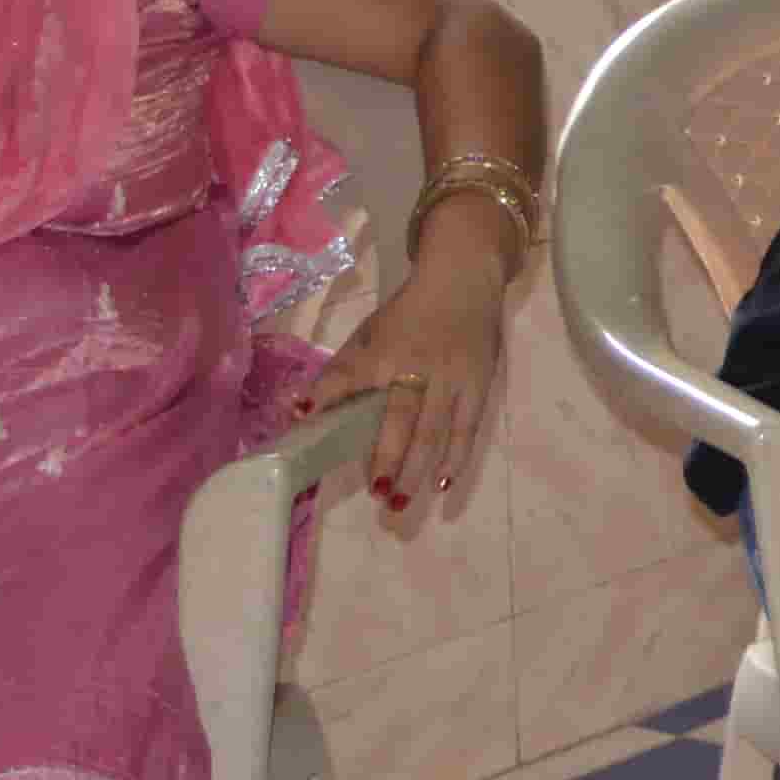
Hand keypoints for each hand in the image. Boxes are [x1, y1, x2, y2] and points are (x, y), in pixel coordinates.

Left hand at [301, 253, 510, 530]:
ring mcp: (451, 376)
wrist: (463, 279)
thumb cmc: (407, 316)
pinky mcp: (478, 383)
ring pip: (434, 428)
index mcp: (382, 349)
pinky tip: (442, 483)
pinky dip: (455, 456)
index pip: (347, 376)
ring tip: (400, 500)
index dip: (326, 396)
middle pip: (401, 416)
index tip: (305, 421)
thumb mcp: (368, 335)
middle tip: (376, 492)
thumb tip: (301, 411)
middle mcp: (416, 365)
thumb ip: (341, 374)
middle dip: (387, 455)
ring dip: (417, 467)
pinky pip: (466, 426)